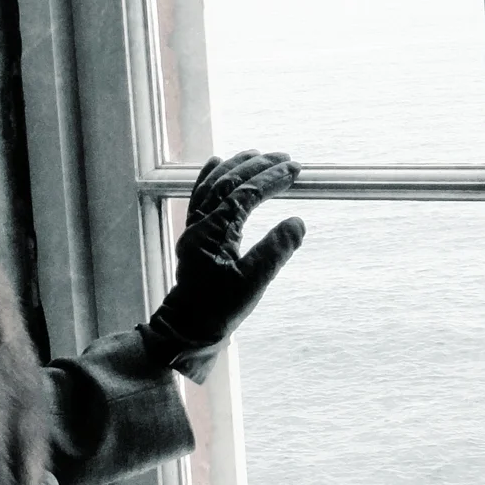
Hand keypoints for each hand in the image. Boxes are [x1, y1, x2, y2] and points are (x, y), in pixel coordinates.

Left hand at [145, 150, 304, 382]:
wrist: (187, 330)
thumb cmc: (218, 310)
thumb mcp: (253, 283)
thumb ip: (275, 251)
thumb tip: (297, 221)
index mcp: (214, 231)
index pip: (246, 194)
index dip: (271, 179)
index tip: (295, 169)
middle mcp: (200, 224)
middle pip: (229, 182)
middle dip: (257, 167)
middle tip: (285, 158)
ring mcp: (194, 228)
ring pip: (213, 186)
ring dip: (236, 167)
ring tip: (257, 154)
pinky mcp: (194, 235)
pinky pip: (199, 197)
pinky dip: (209, 177)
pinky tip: (217, 163)